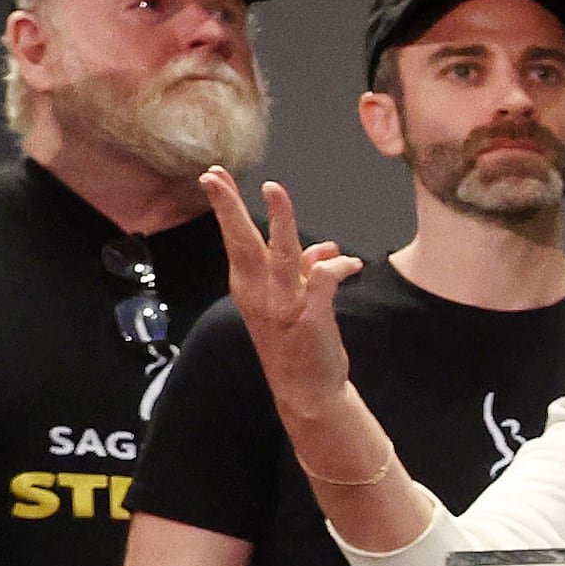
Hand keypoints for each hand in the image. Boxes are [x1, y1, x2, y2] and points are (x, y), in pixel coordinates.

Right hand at [202, 172, 366, 413]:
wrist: (308, 391)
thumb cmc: (299, 344)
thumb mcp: (295, 303)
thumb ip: (307, 272)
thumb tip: (326, 249)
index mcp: (250, 288)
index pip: (234, 240)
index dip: (224, 209)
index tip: (213, 177)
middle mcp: (259, 294)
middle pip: (242, 242)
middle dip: (228, 207)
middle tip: (214, 174)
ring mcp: (283, 305)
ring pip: (281, 254)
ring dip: (279, 220)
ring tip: (272, 188)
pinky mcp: (309, 317)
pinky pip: (323, 279)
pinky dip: (337, 267)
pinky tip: (351, 264)